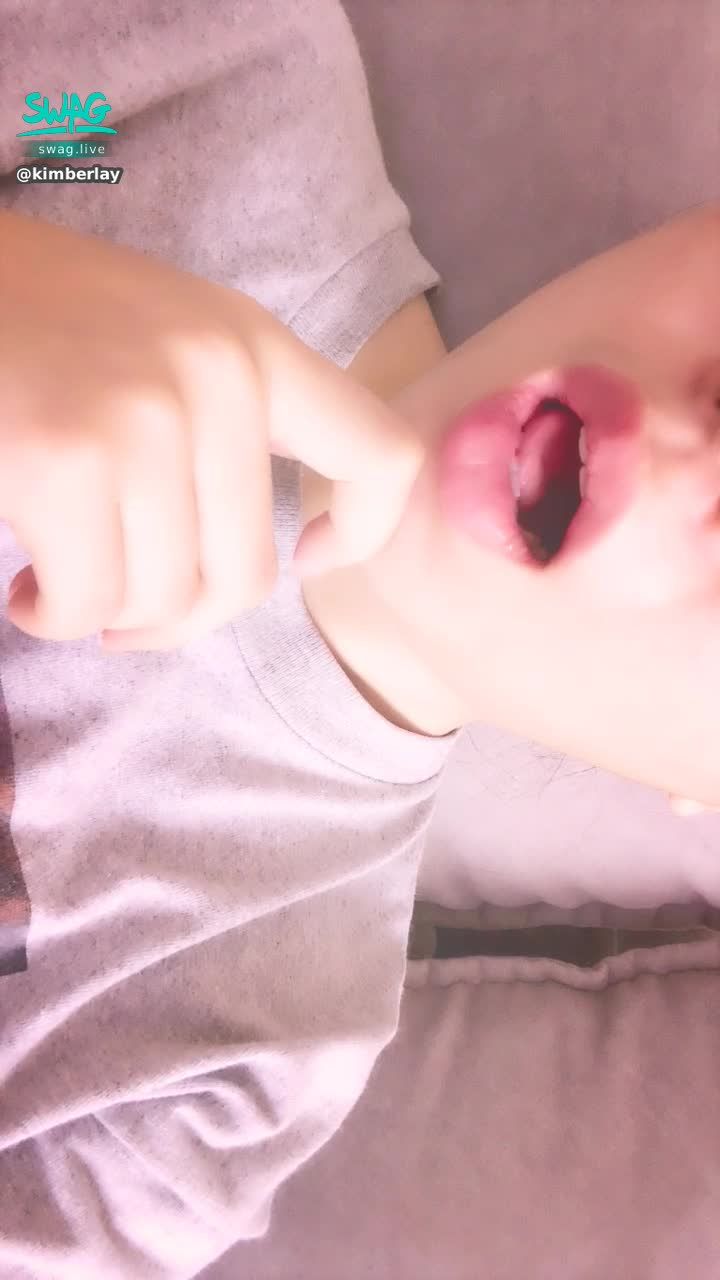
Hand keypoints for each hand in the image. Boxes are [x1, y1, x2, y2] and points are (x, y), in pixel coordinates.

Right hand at [0, 211, 422, 649]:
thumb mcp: (163, 342)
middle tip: (121, 612)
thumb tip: (252, 564)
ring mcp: (146, 418)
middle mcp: (218, 378)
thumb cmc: (33, 321)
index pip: (380, 453)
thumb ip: (223, 426)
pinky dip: (55, 616)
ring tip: (57, 582)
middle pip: (247, 575)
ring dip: (104, 616)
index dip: (366, 531)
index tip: (311, 557)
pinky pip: (90, 601)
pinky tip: (26, 588)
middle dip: (177, 619)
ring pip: (164, 600)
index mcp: (252, 346)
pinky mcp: (67, 460)